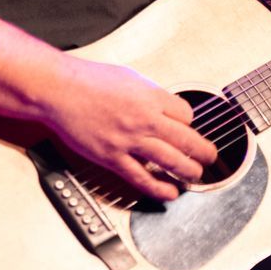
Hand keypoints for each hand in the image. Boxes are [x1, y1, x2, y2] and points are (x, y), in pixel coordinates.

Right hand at [41, 57, 218, 201]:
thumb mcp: (128, 77)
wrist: (59, 90)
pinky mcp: (112, 157)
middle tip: (211, 157)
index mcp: (150, 97)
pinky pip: (142, 178)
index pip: (186, 114)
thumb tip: (162, 104)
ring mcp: (129, 140)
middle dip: (204, 152)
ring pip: (171, 161)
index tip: (188, 127)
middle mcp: (145, 119)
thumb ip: (148, 93)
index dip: (190, 122)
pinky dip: (160, 189)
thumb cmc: (88, 80)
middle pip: (187, 140)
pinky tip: (170, 193)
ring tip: (195, 176)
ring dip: (189, 172)